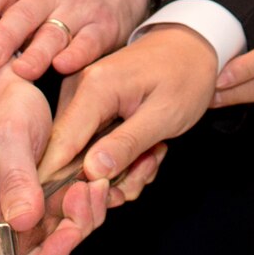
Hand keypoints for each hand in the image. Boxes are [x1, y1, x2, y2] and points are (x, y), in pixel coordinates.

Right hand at [0, 53, 109, 254]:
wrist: (6, 89)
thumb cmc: (0, 107)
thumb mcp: (9, 139)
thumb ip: (16, 181)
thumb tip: (24, 222)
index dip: (43, 254)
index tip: (73, 230)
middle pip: (34, 253)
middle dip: (70, 230)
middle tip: (93, 194)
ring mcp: (12, 214)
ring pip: (54, 237)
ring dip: (83, 216)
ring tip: (99, 183)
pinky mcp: (34, 203)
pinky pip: (62, 219)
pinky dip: (83, 206)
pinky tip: (97, 183)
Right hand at [44, 25, 219, 190]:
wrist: (192, 47)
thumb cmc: (185, 75)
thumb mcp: (164, 115)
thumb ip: (127, 143)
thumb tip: (92, 172)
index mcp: (94, 89)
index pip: (60, 145)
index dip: (63, 183)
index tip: (81, 207)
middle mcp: (79, 92)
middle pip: (72, 157)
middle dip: (109, 179)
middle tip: (145, 173)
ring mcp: (83, 100)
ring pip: (86, 157)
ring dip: (122, 170)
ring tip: (154, 155)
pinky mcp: (91, 108)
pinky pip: (96, 147)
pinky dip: (121, 158)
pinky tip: (147, 149)